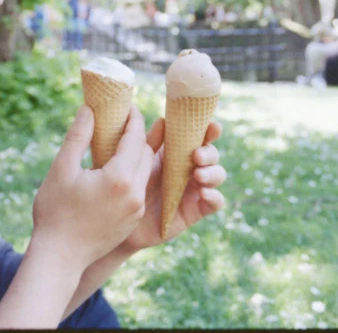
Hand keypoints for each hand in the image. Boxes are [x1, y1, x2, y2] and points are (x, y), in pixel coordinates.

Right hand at [30, 105, 153, 273]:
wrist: (59, 256)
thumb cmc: (55, 212)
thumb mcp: (62, 169)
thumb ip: (78, 136)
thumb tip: (89, 108)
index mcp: (119, 178)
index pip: (135, 138)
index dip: (133, 119)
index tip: (129, 106)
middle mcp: (135, 194)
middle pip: (146, 154)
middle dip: (137, 135)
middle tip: (124, 121)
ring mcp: (136, 209)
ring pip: (145, 172)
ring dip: (137, 155)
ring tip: (122, 142)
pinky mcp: (133, 220)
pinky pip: (140, 189)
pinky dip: (134, 174)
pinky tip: (118, 169)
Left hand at [119, 118, 225, 252]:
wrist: (120, 217)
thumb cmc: (127, 183)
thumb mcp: (138, 160)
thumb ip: (150, 142)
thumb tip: (162, 120)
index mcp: (177, 151)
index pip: (200, 136)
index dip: (210, 130)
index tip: (212, 127)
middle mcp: (190, 167)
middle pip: (212, 154)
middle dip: (209, 152)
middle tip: (197, 156)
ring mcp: (195, 188)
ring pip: (217, 175)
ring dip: (213, 172)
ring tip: (198, 176)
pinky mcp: (196, 209)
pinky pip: (215, 202)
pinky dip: (214, 196)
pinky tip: (203, 193)